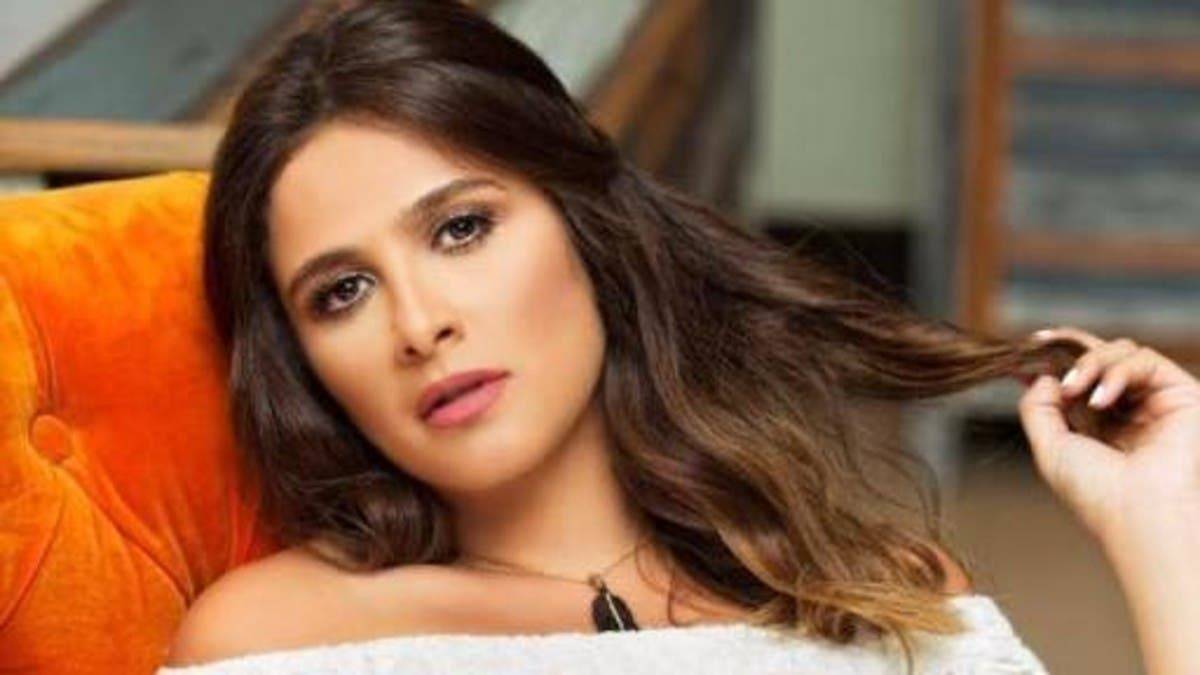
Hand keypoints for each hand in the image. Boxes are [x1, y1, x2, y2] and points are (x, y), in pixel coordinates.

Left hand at [1016, 327, 1199, 544]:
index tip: (1031, 345)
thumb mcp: (1050, 447)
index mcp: (1099, 423)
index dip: (1055, 355)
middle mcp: (1128, 409)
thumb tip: (1041, 375)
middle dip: (1068, 347)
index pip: (1079, 374)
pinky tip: (1100, 400)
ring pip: (1120, 351)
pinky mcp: (1180, 394)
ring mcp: (1154, 400)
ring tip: (1074, 390)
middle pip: (1099, 354)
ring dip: (1089, 362)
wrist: (1139, 513)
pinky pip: (1144, 360)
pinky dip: (1116, 372)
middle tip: (1043, 348)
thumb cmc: (1096, 492)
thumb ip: (1038, 408)